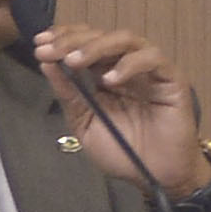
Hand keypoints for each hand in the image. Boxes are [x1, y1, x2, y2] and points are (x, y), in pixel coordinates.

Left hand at [25, 27, 210, 211]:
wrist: (154, 175)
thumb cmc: (121, 150)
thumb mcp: (84, 122)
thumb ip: (68, 94)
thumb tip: (46, 64)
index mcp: (104, 74)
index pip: (85, 43)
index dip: (64, 37)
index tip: (39, 42)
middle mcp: (126, 66)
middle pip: (102, 36)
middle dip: (72, 40)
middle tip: (49, 50)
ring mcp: (150, 71)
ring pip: (127, 40)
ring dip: (97, 46)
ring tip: (74, 61)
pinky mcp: (172, 80)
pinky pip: (154, 60)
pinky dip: (130, 65)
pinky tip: (109, 81)